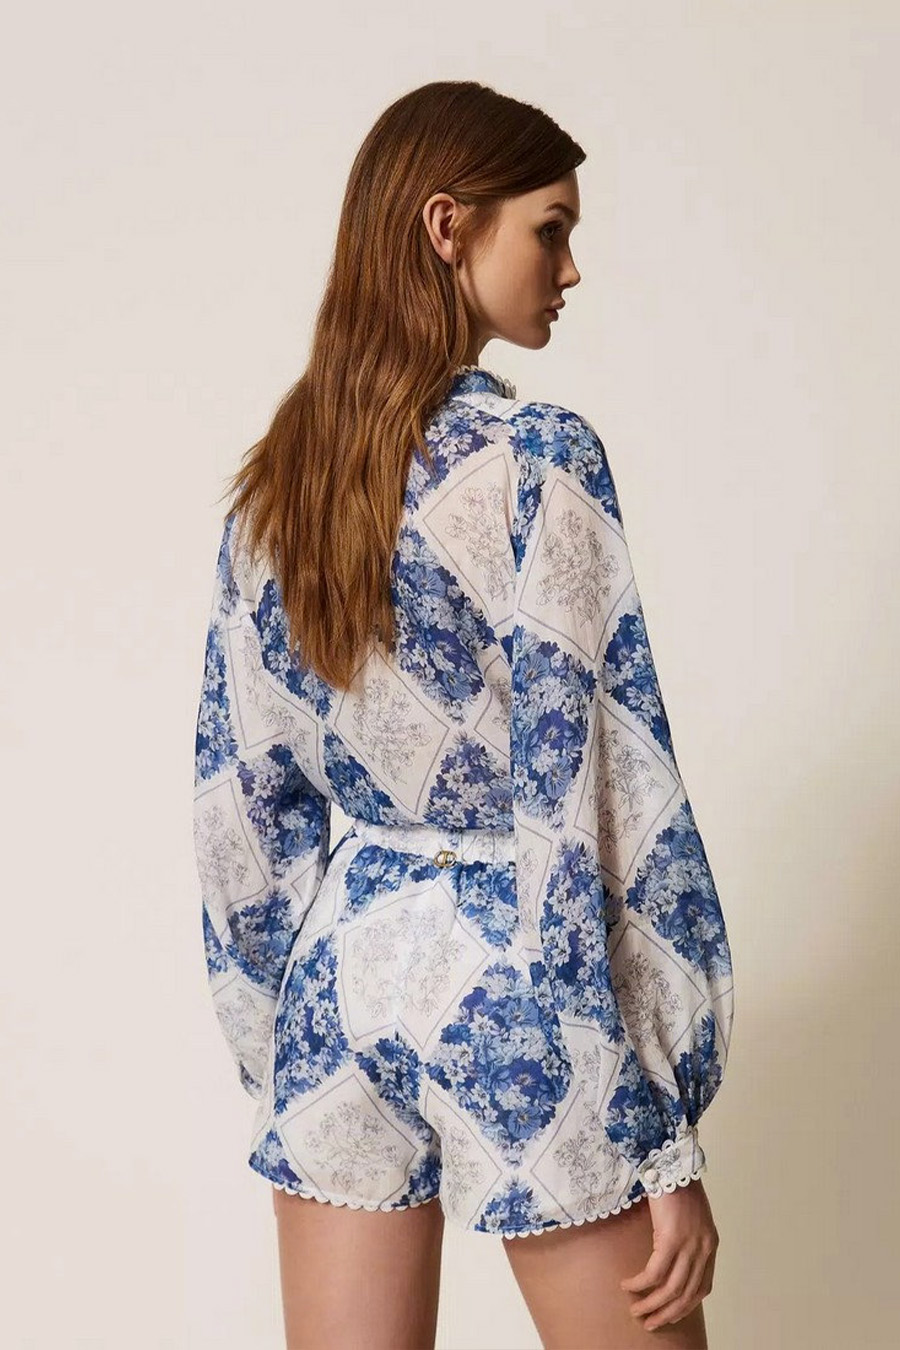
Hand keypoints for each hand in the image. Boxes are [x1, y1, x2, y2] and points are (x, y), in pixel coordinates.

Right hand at [619, 1177, 718, 1332]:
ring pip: (671, 1289)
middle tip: (649, 1322)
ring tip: (636, 1310)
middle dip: (666, 1313)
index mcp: (710, 1244)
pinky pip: (654, 1272)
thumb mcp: (691, 1217)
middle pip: (686, 1295)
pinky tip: (628, 1285)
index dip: (685, 1306)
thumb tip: (670, 1260)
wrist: (672, 1161)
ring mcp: (689, 1245)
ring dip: (651, 1304)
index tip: (668, 1314)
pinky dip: (640, 1283)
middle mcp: (703, 1249)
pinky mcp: (671, 1239)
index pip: (702, 1288)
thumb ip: (688, 1239)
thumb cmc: (677, 1184)